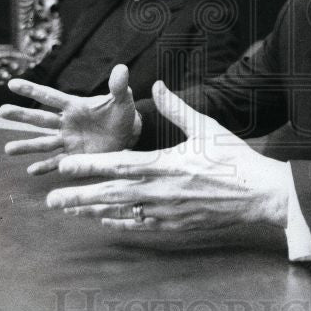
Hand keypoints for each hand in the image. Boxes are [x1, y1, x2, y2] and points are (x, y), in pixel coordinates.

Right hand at [0, 65, 140, 174]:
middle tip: (2, 111)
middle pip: (40, 118)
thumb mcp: (122, 98)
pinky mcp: (75, 156)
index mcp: (74, 106)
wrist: (130, 134)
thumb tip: (122, 68)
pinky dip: (45, 167)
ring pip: (43, 143)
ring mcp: (68, 140)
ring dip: (26, 146)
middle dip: (22, 115)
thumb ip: (119, 85)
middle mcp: (66, 123)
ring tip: (8, 149)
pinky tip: (31, 171)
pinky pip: (57, 161)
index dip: (32, 90)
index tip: (12, 84)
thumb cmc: (122, 113)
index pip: (50, 96)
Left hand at [45, 81, 290, 230]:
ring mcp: (166, 211)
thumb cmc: (234, 158)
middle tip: (51, 199)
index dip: (88, 166)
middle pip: (110, 194)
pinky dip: (118, 221)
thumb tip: (156, 86)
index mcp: (165, 164)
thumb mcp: (206, 128)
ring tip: (68, 210)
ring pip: (120, 212)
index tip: (64, 166)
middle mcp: (161, 190)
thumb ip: (176, 108)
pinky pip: (139, 224)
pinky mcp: (174, 224)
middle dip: (78, 196)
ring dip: (92, 210)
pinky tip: (102, 219)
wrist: (258, 193)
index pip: (118, 165)